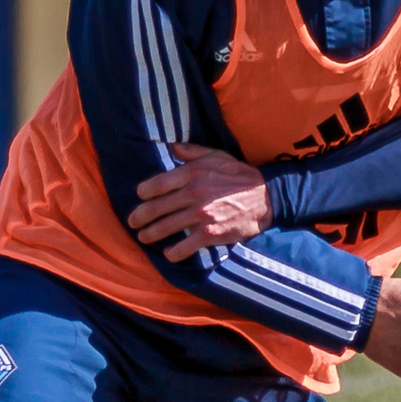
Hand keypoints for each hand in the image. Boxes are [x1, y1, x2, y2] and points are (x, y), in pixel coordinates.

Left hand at [127, 143, 271, 260]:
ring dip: (150, 235)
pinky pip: (184, 246)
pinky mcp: (210, 234)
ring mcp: (200, 215)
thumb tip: (172, 148)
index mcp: (192, 173)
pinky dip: (173, 252)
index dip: (144, 192)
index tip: (141, 196)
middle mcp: (193, 193)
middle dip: (140, 217)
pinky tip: (169, 253)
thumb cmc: (240, 175)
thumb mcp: (217, 156)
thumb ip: (192, 152)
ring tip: (144, 238)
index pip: (157, 184)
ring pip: (165, 228)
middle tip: (133, 222)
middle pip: (155, 208)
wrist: (267, 197)